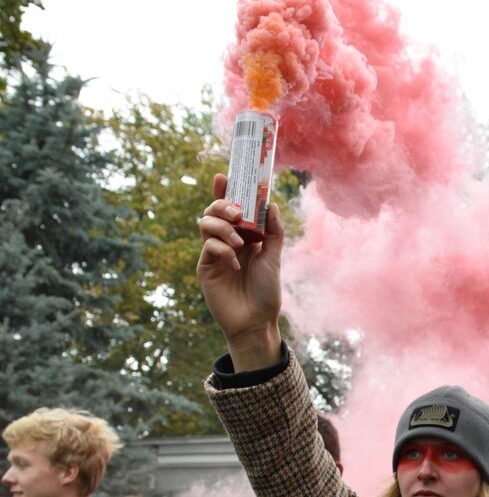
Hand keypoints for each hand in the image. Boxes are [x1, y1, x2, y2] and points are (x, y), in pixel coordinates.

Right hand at [196, 173, 284, 370]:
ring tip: (240, 241)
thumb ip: (273, 232)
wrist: (257, 321)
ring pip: (205, 223)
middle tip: (237, 212)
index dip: (225, 190)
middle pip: (213, 210)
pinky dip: (223, 249)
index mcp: (244, 237)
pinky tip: (235, 264)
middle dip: (222, 204)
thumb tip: (271, 204)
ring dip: (222, 226)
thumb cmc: (267, 292)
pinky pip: (208, 246)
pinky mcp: (205, 267)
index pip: (231, 208)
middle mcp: (227, 241)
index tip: (224, 175)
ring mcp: (214, 253)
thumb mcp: (274, 259)